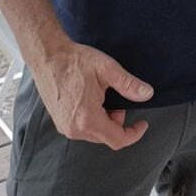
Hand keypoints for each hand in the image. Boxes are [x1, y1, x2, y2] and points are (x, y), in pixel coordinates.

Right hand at [30, 40, 153, 149]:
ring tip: (102, 95)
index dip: (134, 134)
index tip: (142, 124)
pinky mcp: (59, 122)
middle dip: (117, 120)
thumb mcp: (107, 69)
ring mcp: (65, 127)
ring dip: (105, 119)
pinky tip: (90, 98)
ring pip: (95, 133)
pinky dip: (92, 118)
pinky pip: (82, 128)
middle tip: (116, 97)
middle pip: (106, 136)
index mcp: (88, 119)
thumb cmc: (75, 61)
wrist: (48, 56)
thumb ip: (128, 84)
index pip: (117, 140)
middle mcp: (74, 129)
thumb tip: (147, 94)